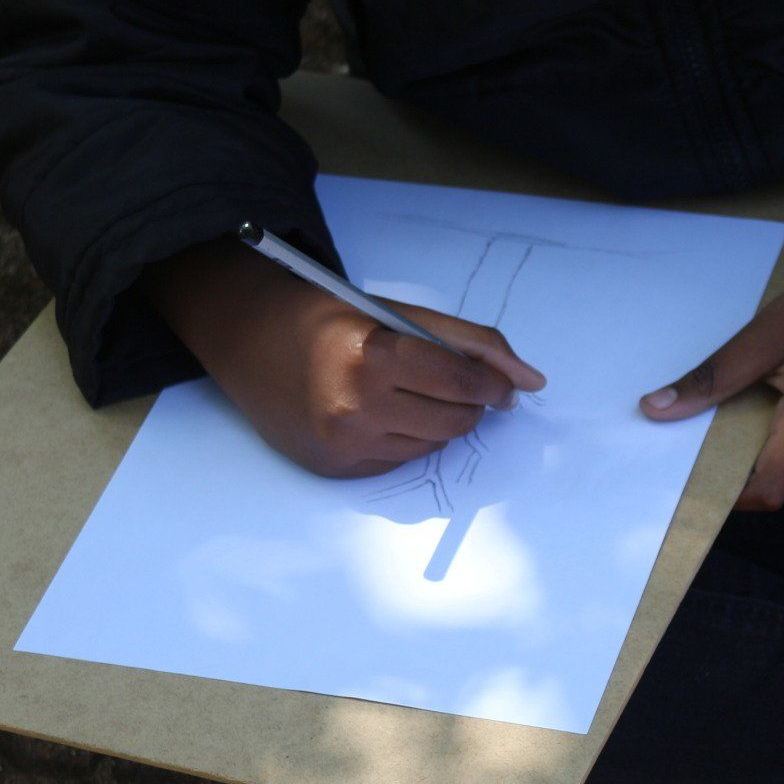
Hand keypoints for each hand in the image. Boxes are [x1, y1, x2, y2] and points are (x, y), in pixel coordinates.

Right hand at [143, 237, 544, 477]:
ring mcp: (342, 444)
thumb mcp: (400, 314)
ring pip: (431, 446)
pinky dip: (406, 439)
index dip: (494, 384)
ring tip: (416, 394)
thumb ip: (471, 343)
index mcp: (373, 357)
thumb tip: (533, 380)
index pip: (462, 383)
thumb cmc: (331, 320)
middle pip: (454, 422)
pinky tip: (386, 413)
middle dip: (470, 404)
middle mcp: (355, 407)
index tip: (503, 384)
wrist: (250, 341)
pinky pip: (399, 462)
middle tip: (460, 386)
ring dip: (439, 422)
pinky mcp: (334, 469)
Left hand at [639, 214, 783, 510]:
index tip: (684, 477)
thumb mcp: (763, 337)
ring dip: (749, 447)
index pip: (766, 490)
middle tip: (691, 432)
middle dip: (728, 464)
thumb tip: (655, 410)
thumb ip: (711, 380)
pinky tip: (758, 401)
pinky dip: (770, 436)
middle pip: (771, 479)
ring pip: (783, 465)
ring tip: (727, 407)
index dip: (722, 493)